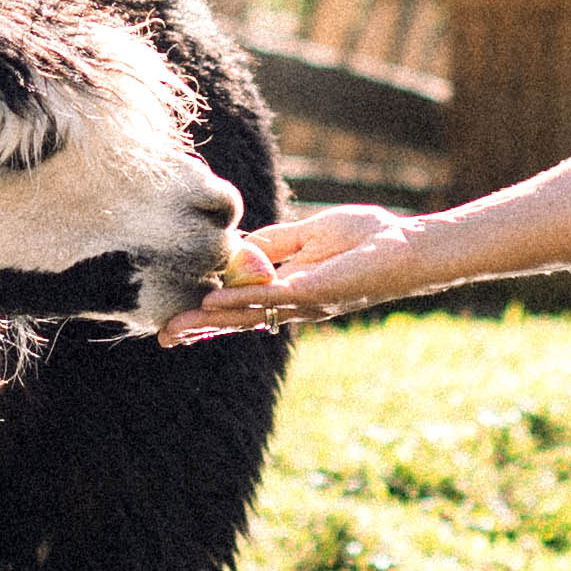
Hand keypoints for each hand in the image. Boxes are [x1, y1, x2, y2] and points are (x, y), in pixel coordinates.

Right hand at [165, 204, 419, 336]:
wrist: (406, 245)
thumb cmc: (367, 237)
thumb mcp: (309, 233)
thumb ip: (274, 242)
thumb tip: (239, 247)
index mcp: (290, 289)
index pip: (242, 301)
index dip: (211, 310)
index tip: (177, 321)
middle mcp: (291, 303)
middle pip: (238, 317)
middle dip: (201, 327)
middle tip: (164, 337)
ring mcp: (300, 301)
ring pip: (246, 313)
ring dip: (209, 321)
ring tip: (175, 329)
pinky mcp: (310, 292)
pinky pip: (267, 297)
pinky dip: (238, 299)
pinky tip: (212, 303)